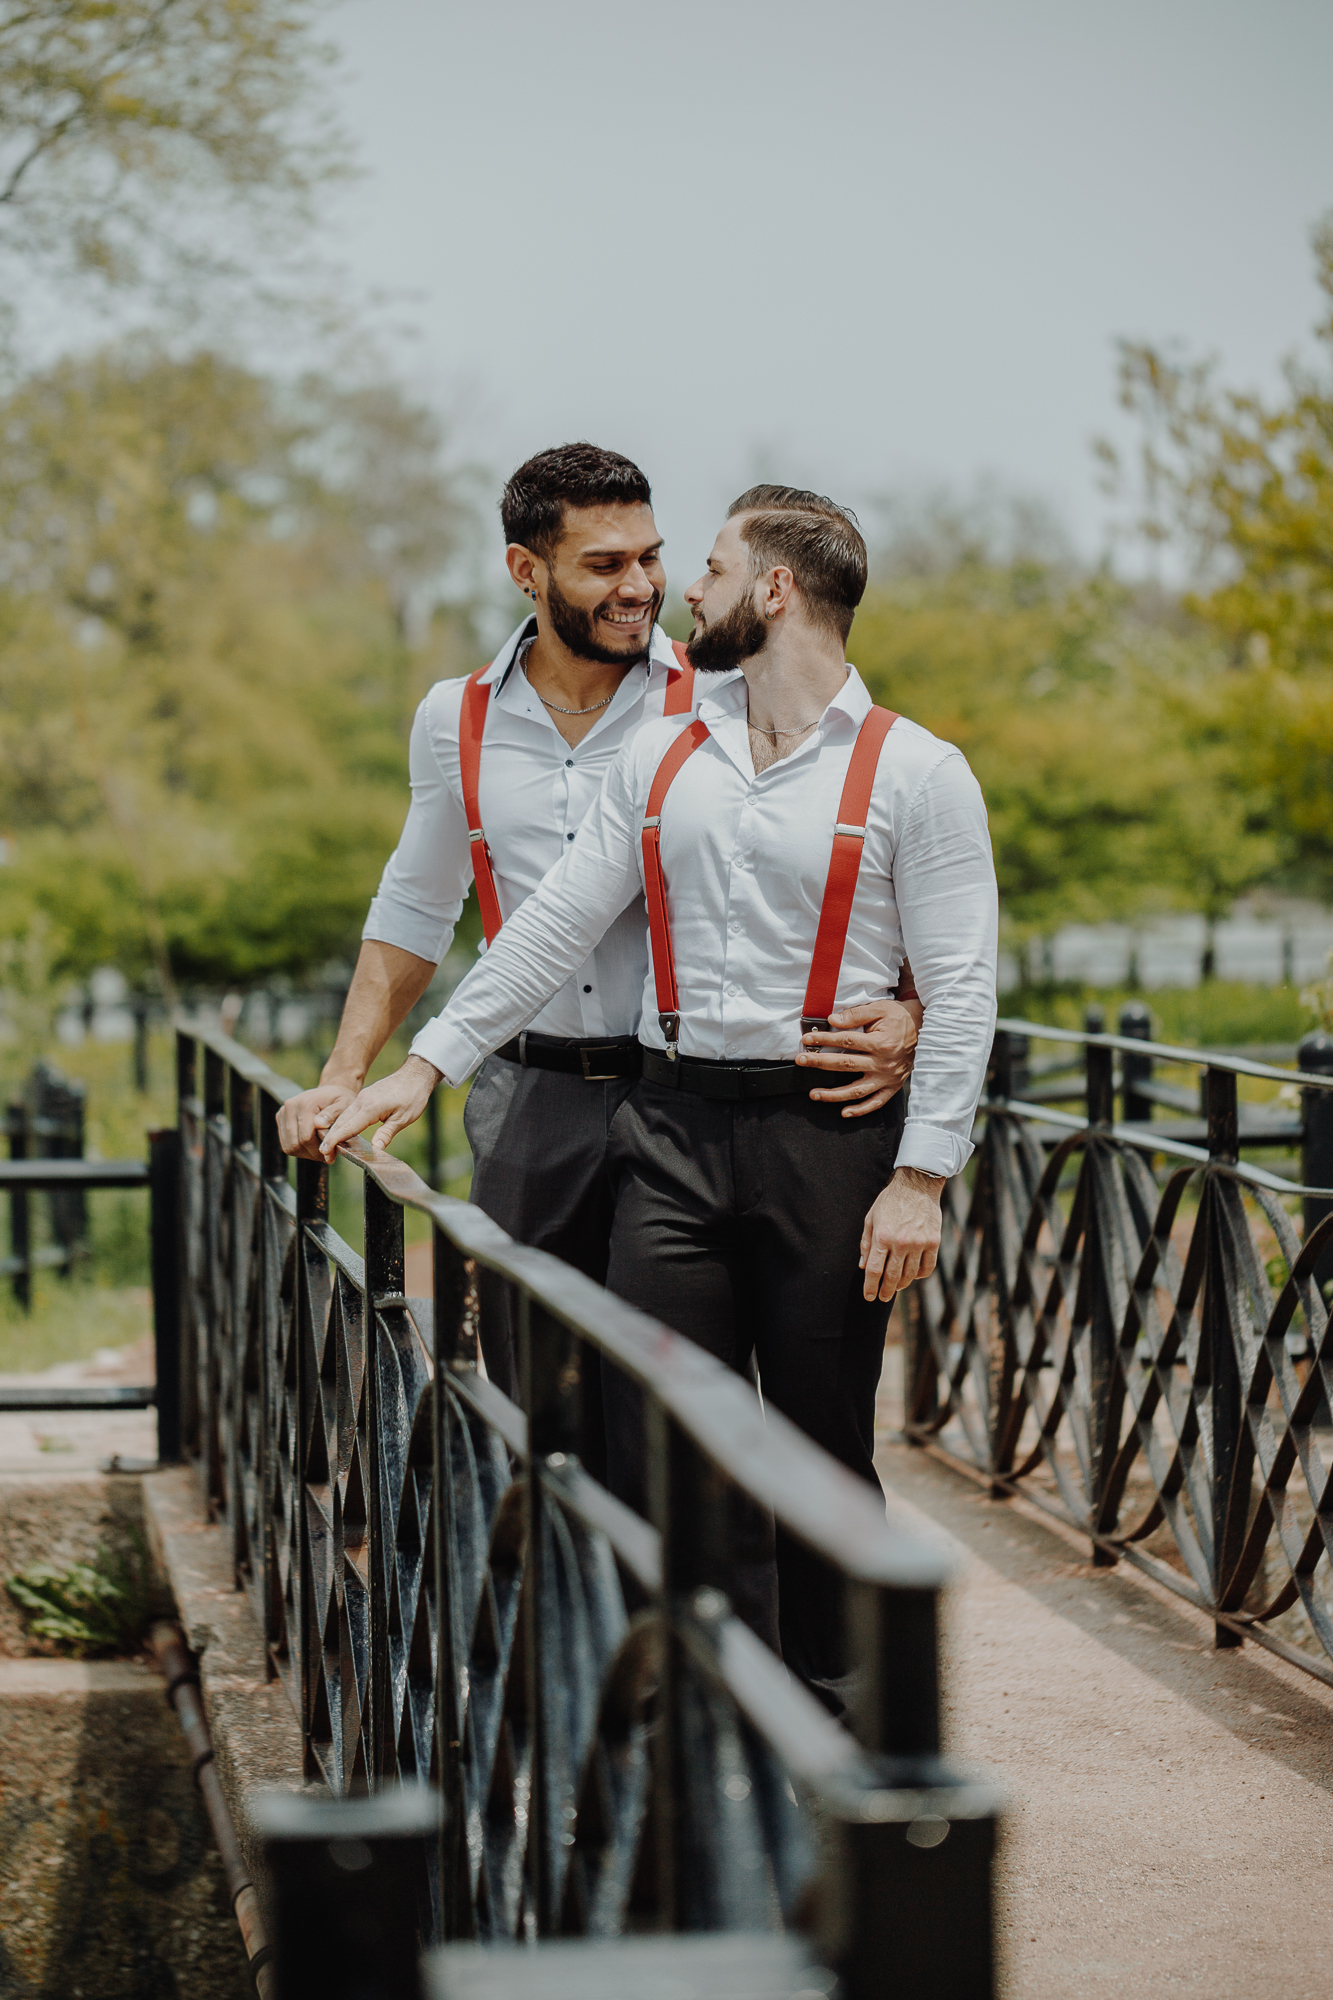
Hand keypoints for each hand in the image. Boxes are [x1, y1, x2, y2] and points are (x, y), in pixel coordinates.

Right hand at [276, 1080, 358, 1160]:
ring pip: (288, 1146)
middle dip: (311, 1154)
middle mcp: (290, 1107)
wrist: (330, 1092)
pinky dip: (298, 1148)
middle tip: (325, 1155)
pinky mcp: (280, 1118)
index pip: (306, 1138)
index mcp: (305, 1104)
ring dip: (304, 1153)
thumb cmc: (340, 1101)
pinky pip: (285, 1143)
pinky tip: (311, 1145)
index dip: (318, 1150)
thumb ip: (333, 1115)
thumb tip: (319, 1124)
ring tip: (318, 1150)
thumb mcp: (343, 1105)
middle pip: (295, 1144)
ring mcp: (283, 1112)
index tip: (330, 1155)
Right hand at [318, 1056, 441, 1159]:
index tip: (325, 1151)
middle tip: (324, 1153)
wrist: (415, 1075)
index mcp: (371, 1107)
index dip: (335, 1140)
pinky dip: (343, 1123)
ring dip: (335, 1130)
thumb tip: (376, 1150)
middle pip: (341, 1122)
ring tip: (329, 1146)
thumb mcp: (404, 1118)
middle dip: (331, 1138)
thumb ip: (387, 1133)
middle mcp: (362, 1101)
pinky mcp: (365, 1096)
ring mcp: (362, 1097)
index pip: (348, 1127)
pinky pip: (349, 1112)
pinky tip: (341, 1132)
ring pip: (344, 1116)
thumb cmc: (412, 1096)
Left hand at [796, 997, 923, 1116]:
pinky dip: (861, 1110)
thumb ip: (856, 1014)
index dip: (824, 1040)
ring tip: (814, 1094)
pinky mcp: (893, 1087)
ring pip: (857, 1090)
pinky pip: (876, 1103)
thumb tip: (832, 1020)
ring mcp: (888, 1078)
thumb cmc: (898, 1018)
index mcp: (881, 1043)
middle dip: (820, 1063)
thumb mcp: (880, 1009)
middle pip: (846, 1065)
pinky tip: (844, 1112)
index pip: (846, 1041)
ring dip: (834, 1095)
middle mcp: (884, 1063)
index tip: (807, 1039)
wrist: (924, 1029)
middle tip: (801, 1061)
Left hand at [859, 1165, 943, 1301]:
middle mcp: (901, 1242)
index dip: (870, 1286)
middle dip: (885, 1291)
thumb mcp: (871, 1218)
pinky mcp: (933, 1242)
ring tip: (895, 1288)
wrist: (917, 1185)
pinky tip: (913, 1275)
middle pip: (892, 1277)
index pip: (874, 1270)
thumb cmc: (890, 1201)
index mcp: (882, 1236)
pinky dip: (919, 1275)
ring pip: (910, 1275)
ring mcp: (919, 1243)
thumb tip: (862, 1266)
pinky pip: (927, 1268)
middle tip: (882, 1298)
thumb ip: (866, 1243)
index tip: (869, 1296)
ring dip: (901, 1285)